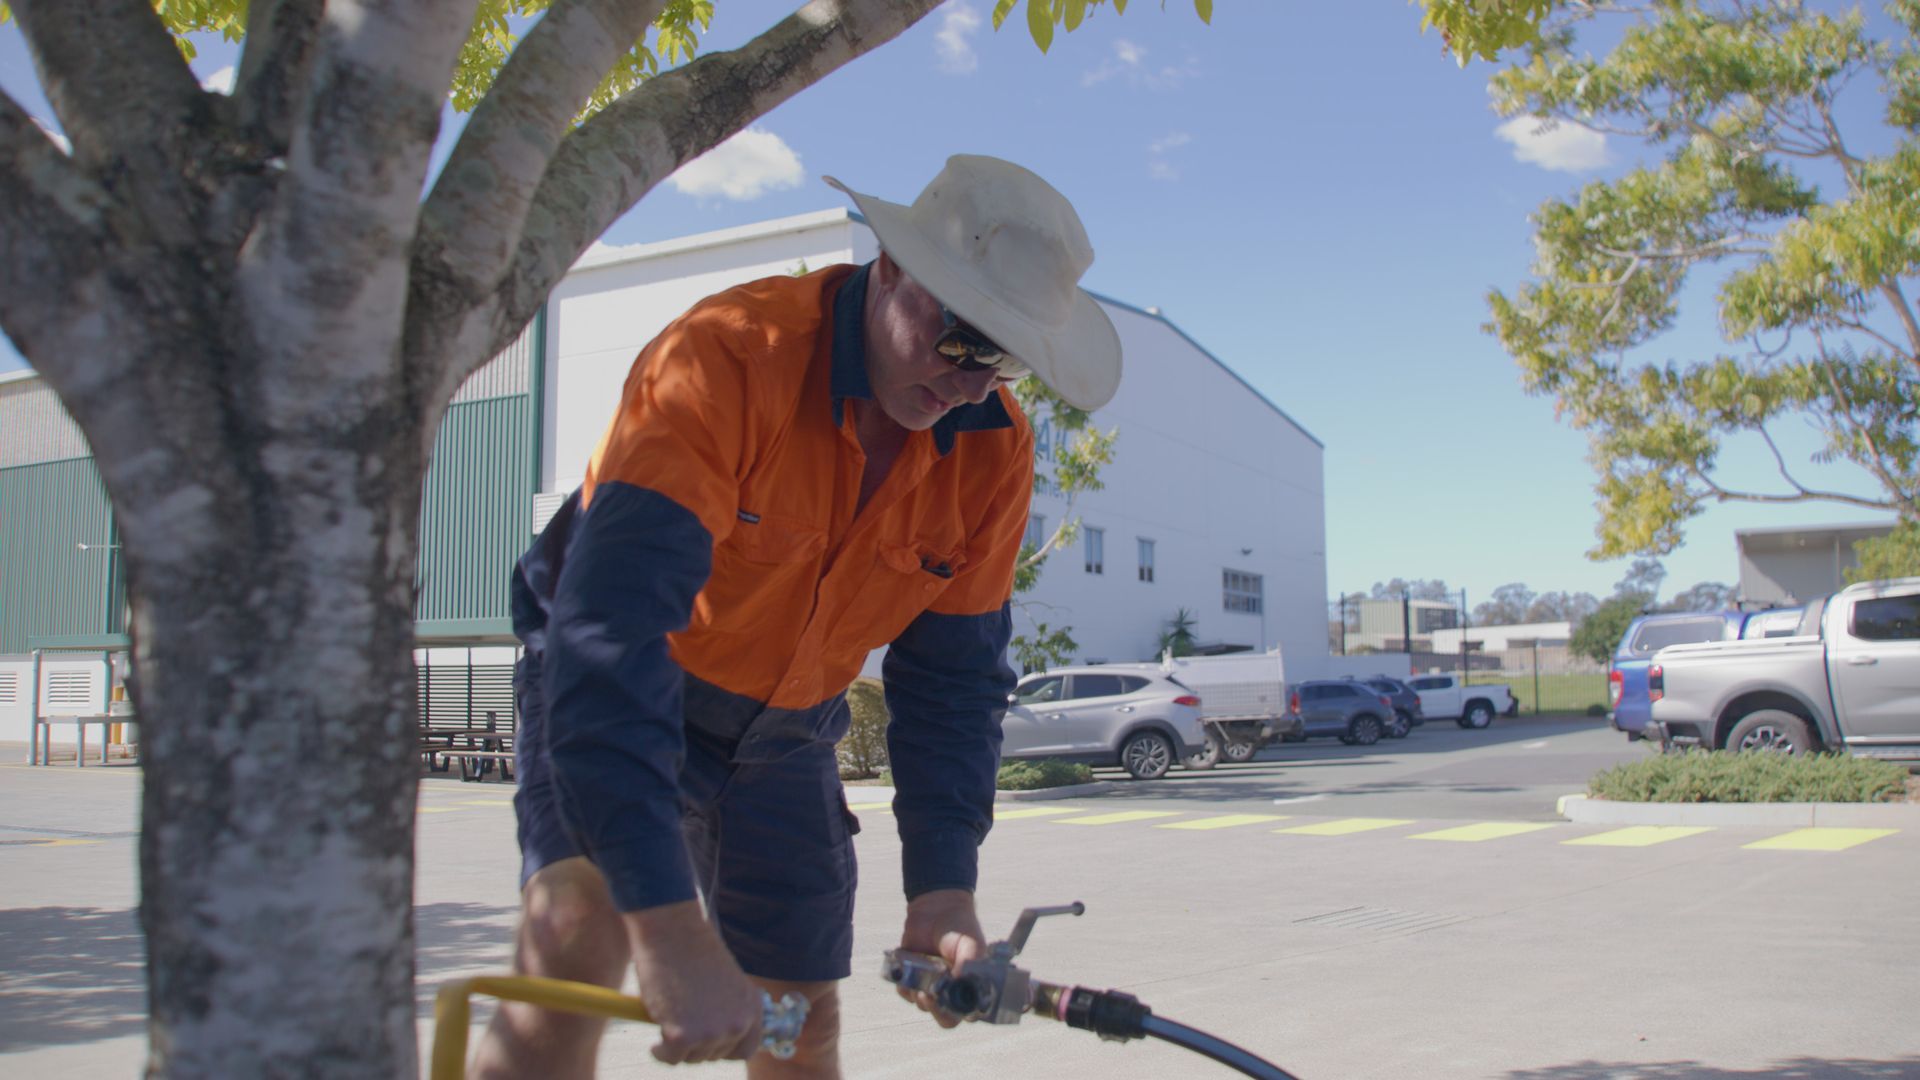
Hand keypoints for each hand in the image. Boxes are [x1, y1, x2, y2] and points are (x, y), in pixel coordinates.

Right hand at [624, 900, 763, 1063]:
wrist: (673, 930)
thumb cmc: (693, 949)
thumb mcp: (724, 981)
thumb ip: (726, 1008)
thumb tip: (715, 1038)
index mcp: (752, 1006)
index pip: (746, 1050)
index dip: (725, 1049)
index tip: (708, 1045)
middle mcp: (738, 1023)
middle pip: (715, 1055)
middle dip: (697, 1045)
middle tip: (681, 1027)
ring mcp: (712, 1032)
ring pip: (692, 1058)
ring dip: (678, 1047)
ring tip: (669, 1022)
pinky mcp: (682, 1037)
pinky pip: (669, 1059)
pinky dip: (660, 1052)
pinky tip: (655, 1041)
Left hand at [896, 888, 985, 1028]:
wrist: (937, 908)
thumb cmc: (961, 927)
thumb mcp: (971, 943)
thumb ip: (969, 963)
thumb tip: (958, 981)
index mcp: (970, 985)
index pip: (965, 1013)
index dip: (955, 1013)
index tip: (945, 1001)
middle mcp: (951, 989)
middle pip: (943, 1016)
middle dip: (934, 1009)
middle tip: (927, 995)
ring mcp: (931, 984)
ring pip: (922, 1005)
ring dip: (918, 995)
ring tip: (919, 975)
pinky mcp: (913, 976)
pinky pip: (906, 992)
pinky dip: (904, 987)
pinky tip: (905, 975)